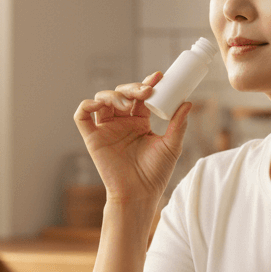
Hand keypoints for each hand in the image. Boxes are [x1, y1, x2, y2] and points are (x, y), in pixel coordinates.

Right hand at [73, 72, 190, 204]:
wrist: (139, 194)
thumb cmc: (155, 174)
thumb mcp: (172, 146)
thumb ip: (179, 124)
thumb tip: (188, 103)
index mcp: (138, 121)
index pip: (140, 96)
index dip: (147, 83)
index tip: (159, 77)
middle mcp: (121, 122)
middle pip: (121, 93)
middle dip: (133, 87)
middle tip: (146, 91)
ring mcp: (105, 129)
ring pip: (102, 99)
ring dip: (114, 94)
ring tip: (127, 102)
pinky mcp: (92, 138)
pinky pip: (82, 116)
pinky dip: (87, 105)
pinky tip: (101, 105)